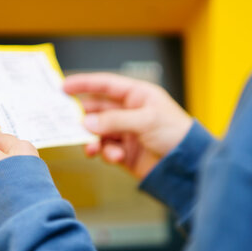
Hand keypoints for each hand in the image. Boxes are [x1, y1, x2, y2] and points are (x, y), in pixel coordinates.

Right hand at [64, 73, 192, 179]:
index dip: (84, 84)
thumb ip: (114, 120)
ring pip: (98, 132)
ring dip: (93, 139)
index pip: (106, 85)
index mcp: (137, 96)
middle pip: (97, 110)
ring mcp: (126, 132)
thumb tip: (87, 123)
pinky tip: (114, 156)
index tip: (64, 87)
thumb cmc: (176, 134)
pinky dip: (105, 153)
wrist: (188, 166)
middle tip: (67, 123)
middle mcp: (129, 112)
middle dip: (83, 117)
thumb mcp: (146, 120)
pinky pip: (105, 149)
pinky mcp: (124, 152)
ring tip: (92, 147)